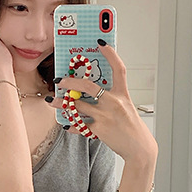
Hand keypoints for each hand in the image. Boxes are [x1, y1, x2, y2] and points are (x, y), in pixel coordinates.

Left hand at [68, 44, 157, 163]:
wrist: (139, 149)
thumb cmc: (131, 127)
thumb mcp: (126, 108)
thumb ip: (110, 99)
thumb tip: (90, 92)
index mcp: (123, 94)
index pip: (118, 69)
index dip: (110, 54)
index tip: (101, 43)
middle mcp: (114, 102)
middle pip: (89, 86)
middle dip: (71, 81)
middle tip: (59, 80)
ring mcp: (106, 116)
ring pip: (78, 105)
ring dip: (62, 103)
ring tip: (52, 100)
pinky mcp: (99, 129)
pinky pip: (80, 125)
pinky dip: (72, 125)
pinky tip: (66, 124)